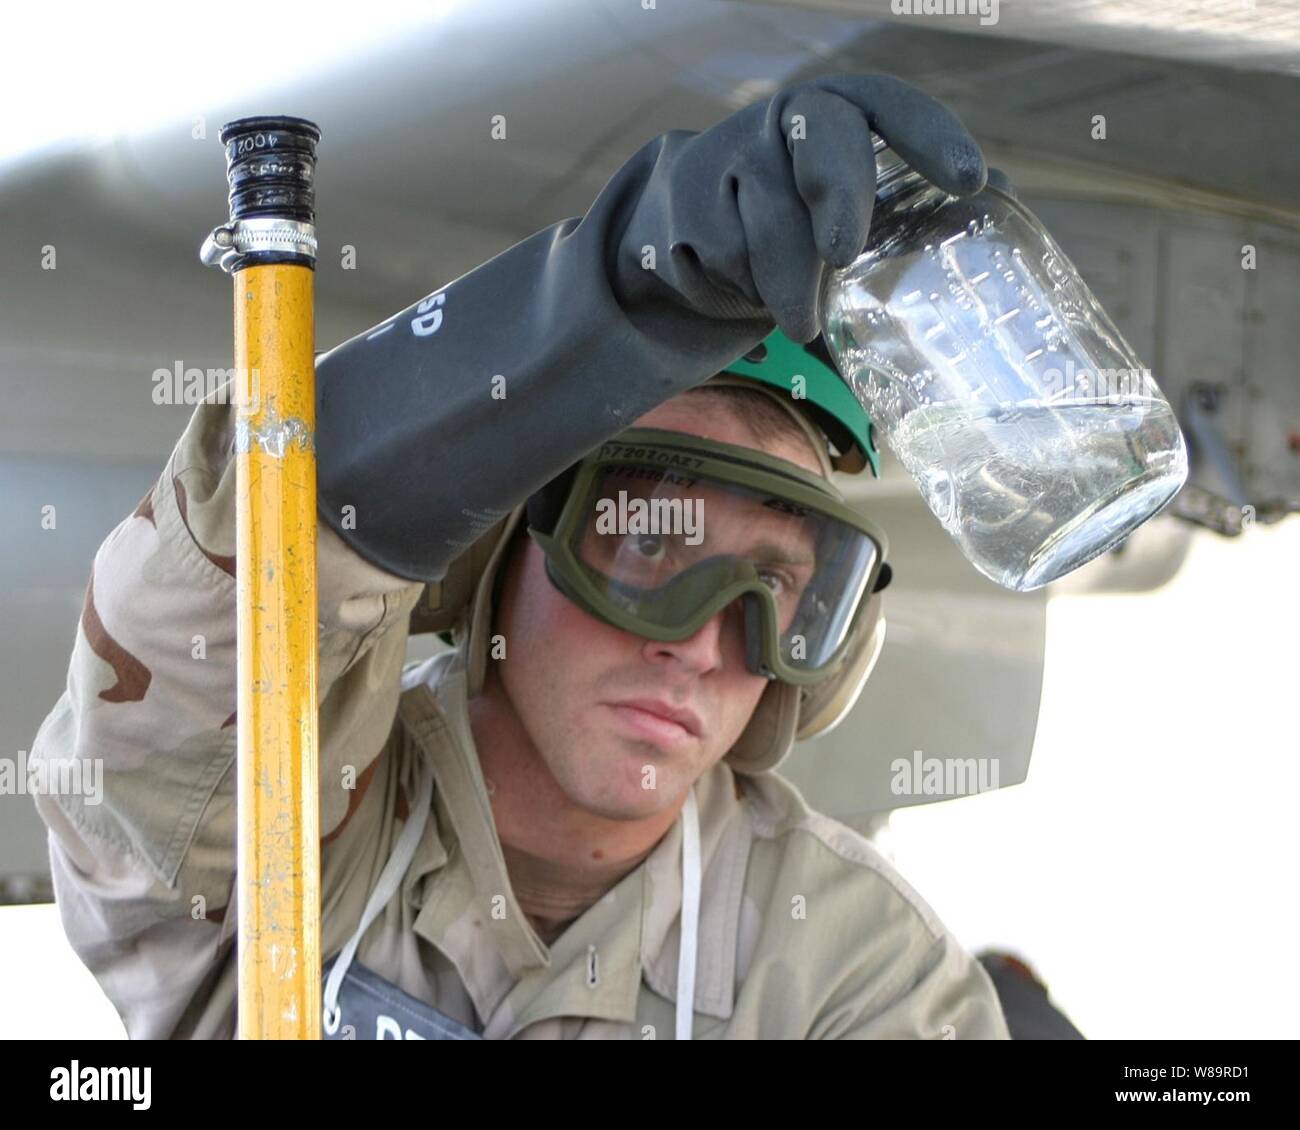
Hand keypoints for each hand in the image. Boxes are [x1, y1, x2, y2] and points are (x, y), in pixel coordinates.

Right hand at [618, 73, 986, 341]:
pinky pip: (721, 262)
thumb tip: (1003, 198)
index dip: (929, 135)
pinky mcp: (682, 203)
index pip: (886, 104)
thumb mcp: (844, 205)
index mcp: (834, 111)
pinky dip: (739, 295)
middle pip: (820, 145)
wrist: (682, 227)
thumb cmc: (787, 219)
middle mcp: (780, 121)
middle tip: (842, 255)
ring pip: (767, 228)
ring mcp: (725, 157)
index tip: (969, 182)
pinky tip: (743, 294)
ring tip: (800, 320)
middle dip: (840, 198)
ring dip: (786, 288)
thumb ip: (906, 204)